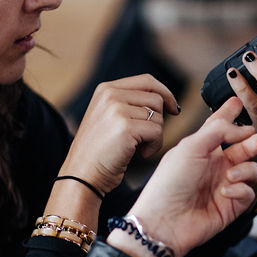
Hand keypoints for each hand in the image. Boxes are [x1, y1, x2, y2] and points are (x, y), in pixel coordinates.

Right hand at [61, 75, 178, 193]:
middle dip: (157, 121)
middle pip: (156, 99)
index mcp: (106, 89)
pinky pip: (157, 132)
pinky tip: (141, 154)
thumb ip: (129, 103)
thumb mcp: (109, 118)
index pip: (147, 81)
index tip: (174, 109)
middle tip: (144, 139)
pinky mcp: (125, 128)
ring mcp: (117, 110)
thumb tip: (165, 100)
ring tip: (138, 148)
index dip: (165, 93)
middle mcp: (110, 95)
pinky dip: (155, 146)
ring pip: (158, 117)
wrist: (82, 175)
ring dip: (155, 136)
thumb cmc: (100, 152)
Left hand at [127, 97, 256, 256]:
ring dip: (247, 170)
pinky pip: (249, 192)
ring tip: (231, 175)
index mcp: (202, 148)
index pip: (221, 127)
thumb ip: (219, 130)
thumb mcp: (191, 147)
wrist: (165, 221)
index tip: (241, 100)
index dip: (231, 114)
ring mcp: (225, 185)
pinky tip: (226, 193)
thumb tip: (244, 128)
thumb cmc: (170, 182)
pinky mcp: (232, 206)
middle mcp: (215, 165)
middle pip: (245, 147)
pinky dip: (241, 190)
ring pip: (252, 169)